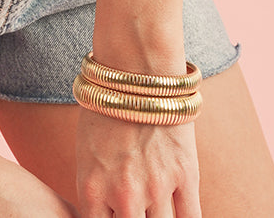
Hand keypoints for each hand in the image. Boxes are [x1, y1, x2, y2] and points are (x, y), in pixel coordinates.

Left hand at [75, 110, 199, 217]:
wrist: (136, 70)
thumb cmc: (107, 110)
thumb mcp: (87, 154)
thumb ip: (98, 194)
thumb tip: (110, 217)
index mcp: (92, 189)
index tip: (117, 215)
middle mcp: (124, 195)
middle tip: (139, 209)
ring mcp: (157, 187)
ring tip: (155, 208)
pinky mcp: (186, 175)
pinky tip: (180, 215)